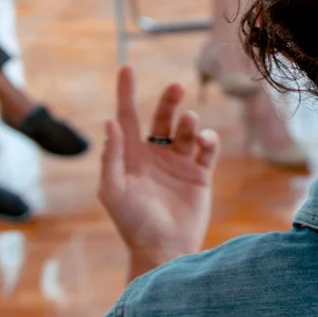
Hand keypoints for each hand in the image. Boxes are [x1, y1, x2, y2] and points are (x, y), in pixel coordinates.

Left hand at [99, 66, 218, 278]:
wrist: (164, 249)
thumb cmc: (132, 223)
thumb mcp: (113, 190)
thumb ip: (112, 156)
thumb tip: (109, 122)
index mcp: (131, 156)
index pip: (128, 117)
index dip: (126, 92)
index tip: (127, 67)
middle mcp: (155, 155)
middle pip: (162, 117)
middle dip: (169, 100)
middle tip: (176, 87)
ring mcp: (179, 163)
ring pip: (186, 130)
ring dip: (188, 121)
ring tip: (189, 123)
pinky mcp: (200, 173)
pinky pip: (206, 148)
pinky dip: (207, 138)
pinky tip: (203, 140)